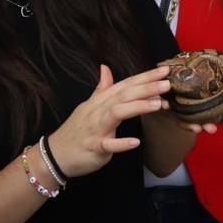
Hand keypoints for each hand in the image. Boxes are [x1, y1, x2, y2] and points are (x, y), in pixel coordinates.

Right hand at [46, 65, 168, 177]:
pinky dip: (121, 143)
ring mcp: (94, 129)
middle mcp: (97, 111)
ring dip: (136, 107)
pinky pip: (107, 145)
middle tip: (167, 83)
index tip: (163, 71)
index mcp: (99, 102)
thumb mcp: (88, 107)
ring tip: (158, 104)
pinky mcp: (93, 147)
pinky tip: (135, 142)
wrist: (55, 155)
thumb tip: (105, 68)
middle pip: (123, 95)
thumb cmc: (74, 132)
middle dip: (146, 88)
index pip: (124, 85)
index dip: (143, 77)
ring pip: (116, 113)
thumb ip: (101, 89)